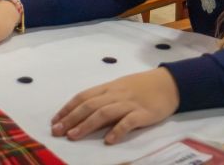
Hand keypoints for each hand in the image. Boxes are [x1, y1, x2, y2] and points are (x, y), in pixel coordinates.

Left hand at [51, 68, 179, 143]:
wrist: (168, 83)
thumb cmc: (141, 86)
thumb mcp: (119, 88)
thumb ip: (103, 98)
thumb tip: (82, 111)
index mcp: (108, 88)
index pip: (83, 96)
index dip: (68, 108)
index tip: (55, 120)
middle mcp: (116, 94)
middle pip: (90, 105)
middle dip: (71, 118)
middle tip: (57, 131)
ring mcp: (129, 103)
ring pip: (104, 113)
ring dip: (87, 124)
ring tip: (74, 135)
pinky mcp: (143, 114)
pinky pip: (128, 122)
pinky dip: (117, 130)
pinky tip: (108, 140)